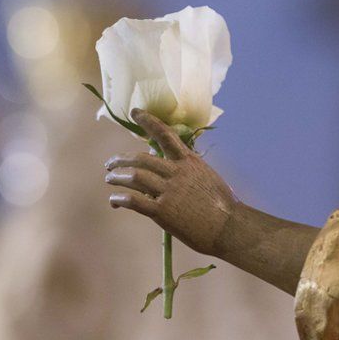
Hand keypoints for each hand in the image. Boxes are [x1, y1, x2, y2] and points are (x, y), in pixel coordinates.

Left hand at [104, 109, 237, 255]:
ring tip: (110, 179)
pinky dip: (120, 199)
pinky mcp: (163, 212)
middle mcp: (176, 173)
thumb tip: (170, 166)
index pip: (165, 134)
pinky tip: (114, 201)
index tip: (134, 112)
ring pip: (134, 177)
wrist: (228, 227)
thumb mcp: (206, 177)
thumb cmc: (222, 204)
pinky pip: (134, 201)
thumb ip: (187, 169)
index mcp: (188, 162)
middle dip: (121, 159)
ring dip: (117, 177)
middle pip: (141, 159)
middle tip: (110, 163)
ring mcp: (169, 192)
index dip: (148, 121)